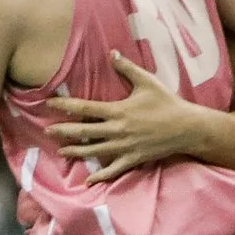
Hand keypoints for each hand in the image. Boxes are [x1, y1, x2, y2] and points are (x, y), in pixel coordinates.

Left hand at [50, 51, 199, 181]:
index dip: (66, 106)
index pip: (85, 108)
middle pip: (85, 132)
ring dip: (76, 152)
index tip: (50, 103)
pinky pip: (114, 170)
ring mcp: (124, 146)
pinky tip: (88, 181)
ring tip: (61, 152)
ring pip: (94, 151)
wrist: (187, 127)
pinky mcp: (133, 159)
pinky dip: (101, 176)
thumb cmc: (167, 103)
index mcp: (118, 110)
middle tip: (47, 132)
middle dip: (64, 131)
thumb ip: (127, 68)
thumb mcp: (147, 82)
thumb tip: (111, 53)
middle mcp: (118, 130)